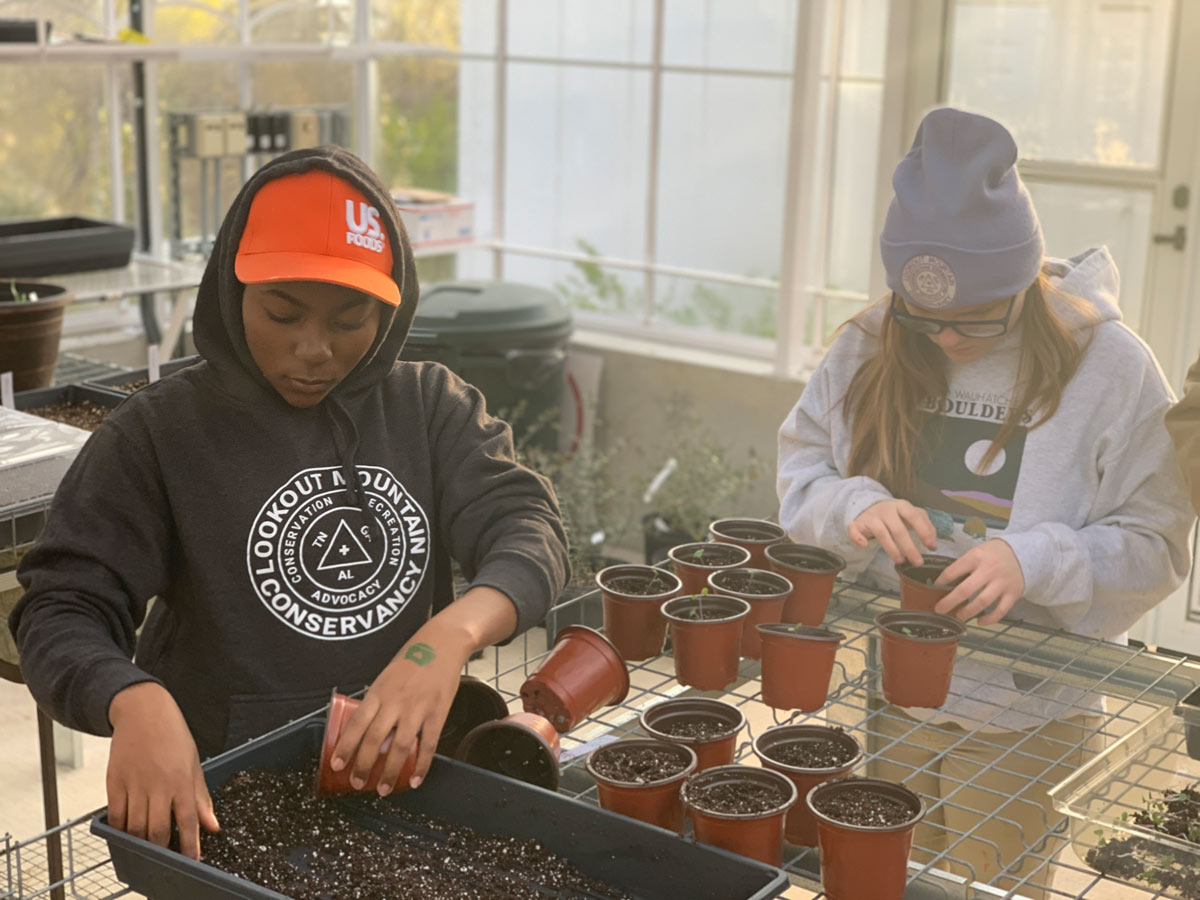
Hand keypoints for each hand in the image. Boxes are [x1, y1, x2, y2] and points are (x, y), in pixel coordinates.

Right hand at [107, 682, 218, 860]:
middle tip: (164, 856)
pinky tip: (126, 831)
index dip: (190, 845)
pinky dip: (120, 828)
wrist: (143, 711)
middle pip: (157, 830)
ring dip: (140, 841)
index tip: (191, 860)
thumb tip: (212, 825)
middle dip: (162, 848)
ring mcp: (134, 784)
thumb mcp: (193, 763)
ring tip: (146, 845)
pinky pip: (116, 814)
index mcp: (181, 780)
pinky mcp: (114, 782)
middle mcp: (158, 785)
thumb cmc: (172, 734)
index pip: (188, 821)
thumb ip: (200, 797)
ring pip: (135, 827)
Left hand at [331, 620, 473, 795]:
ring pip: (399, 748)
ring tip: (384, 789)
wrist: (443, 643)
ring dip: (390, 773)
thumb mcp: (387, 675)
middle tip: (357, 783)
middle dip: (363, 766)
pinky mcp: (437, 713)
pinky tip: (415, 780)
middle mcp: (395, 702)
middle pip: (374, 740)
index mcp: (379, 692)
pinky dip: (421, 766)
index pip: (357, 724)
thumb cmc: (413, 657)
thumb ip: (378, 700)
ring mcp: (417, 709)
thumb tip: (367, 727)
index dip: (345, 747)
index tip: (337, 765)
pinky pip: (428, 745)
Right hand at [848, 499, 937, 566]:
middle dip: (909, 547)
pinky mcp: (858, 524)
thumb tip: (933, 545)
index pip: (914, 516)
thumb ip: (926, 526)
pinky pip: (854, 530)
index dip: (923, 531)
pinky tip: (864, 546)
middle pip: (898, 528)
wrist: (870, 508)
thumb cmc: (895, 516)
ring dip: (891, 549)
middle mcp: (886, 510)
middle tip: (917, 562)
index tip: (931, 546)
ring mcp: (872, 517)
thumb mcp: (912, 516)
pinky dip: (858, 538)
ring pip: (881, 533)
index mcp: (902, 506)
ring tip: (900, 561)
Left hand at [934, 539, 1024, 624]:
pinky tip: (980, 622)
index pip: (953, 571)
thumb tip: (944, 583)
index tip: (934, 588)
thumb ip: (963, 566)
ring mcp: (1002, 583)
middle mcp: (989, 570)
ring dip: (968, 612)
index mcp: (976, 557)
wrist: (1021, 552)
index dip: (941, 581)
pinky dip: (990, 619)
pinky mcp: (1013, 593)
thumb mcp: (975, 552)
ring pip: (983, 601)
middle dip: (950, 602)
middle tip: (940, 609)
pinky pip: (1001, 610)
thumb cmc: (992, 554)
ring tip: (959, 616)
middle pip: (966, 590)